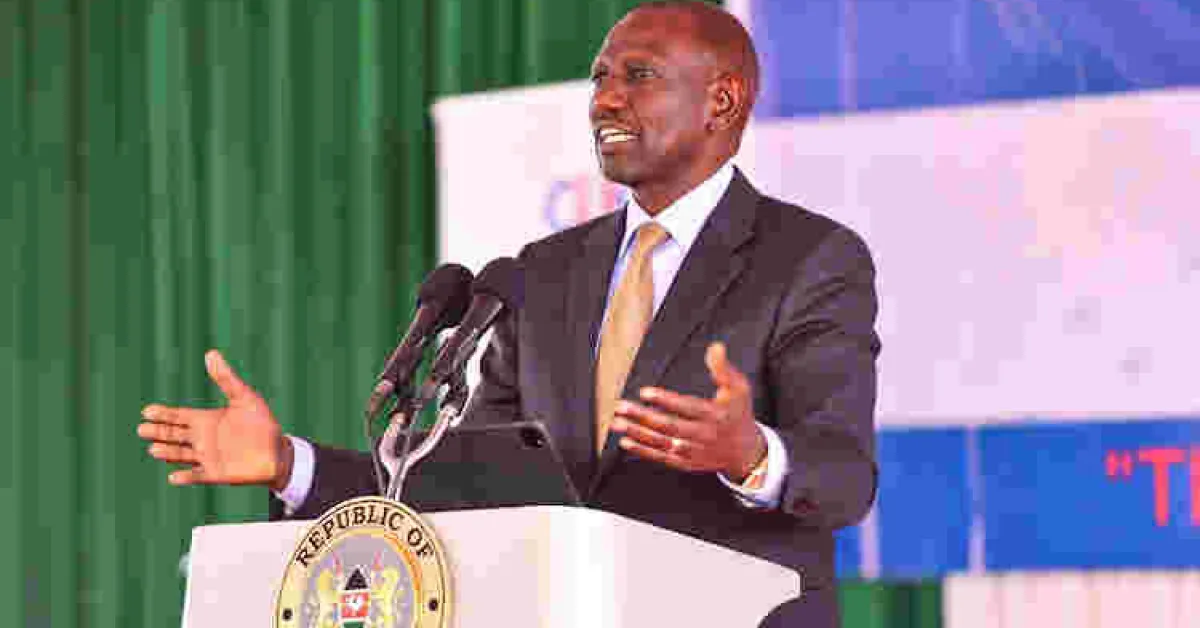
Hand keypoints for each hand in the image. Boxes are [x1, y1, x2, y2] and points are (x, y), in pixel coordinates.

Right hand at [137, 350, 292, 489]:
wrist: (278, 451)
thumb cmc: (262, 423)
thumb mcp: (245, 397)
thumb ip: (227, 378)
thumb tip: (211, 353)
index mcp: (207, 420)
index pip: (178, 416)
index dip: (163, 414)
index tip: (147, 411)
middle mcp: (203, 438)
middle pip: (173, 434)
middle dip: (158, 432)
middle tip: (142, 429)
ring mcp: (207, 457)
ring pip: (181, 455)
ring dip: (168, 453)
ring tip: (154, 449)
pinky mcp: (216, 474)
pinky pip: (197, 476)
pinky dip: (186, 476)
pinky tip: (174, 476)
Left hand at [611, 342, 765, 479]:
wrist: (746, 452)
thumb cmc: (739, 413)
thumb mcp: (739, 388)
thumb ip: (724, 368)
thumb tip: (715, 347)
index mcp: (716, 415)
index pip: (688, 407)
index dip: (667, 400)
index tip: (645, 392)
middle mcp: (703, 435)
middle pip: (669, 426)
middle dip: (643, 416)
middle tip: (621, 407)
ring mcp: (694, 451)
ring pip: (662, 442)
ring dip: (638, 433)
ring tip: (618, 423)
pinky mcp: (686, 463)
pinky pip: (662, 457)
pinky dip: (643, 451)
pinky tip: (626, 442)